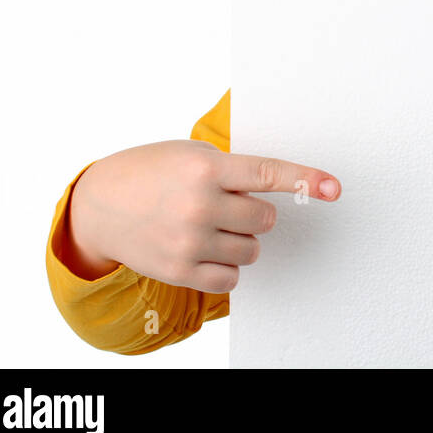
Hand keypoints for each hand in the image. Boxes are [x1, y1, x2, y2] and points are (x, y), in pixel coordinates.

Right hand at [67, 140, 340, 292]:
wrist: (98, 205)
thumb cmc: (153, 173)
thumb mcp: (191, 155)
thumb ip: (233, 171)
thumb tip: (284, 189)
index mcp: (206, 168)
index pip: (268, 174)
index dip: (305, 180)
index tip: (334, 188)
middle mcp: (198, 204)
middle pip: (266, 219)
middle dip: (252, 213)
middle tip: (224, 204)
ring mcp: (188, 241)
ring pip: (252, 250)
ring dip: (240, 240)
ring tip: (209, 225)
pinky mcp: (179, 271)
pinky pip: (231, 278)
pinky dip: (226, 266)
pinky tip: (204, 250)